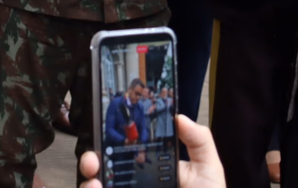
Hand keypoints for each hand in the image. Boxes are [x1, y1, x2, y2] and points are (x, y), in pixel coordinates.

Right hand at [79, 115, 225, 187]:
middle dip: (90, 161)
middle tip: (92, 161)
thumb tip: (179, 117)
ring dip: (88, 182)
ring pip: (95, 186)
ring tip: (94, 183)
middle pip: (103, 168)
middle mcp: (134, 184)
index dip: (110, 140)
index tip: (105, 133)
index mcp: (151, 169)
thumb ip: (199, 141)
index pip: (125, 151)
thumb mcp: (208, 172)